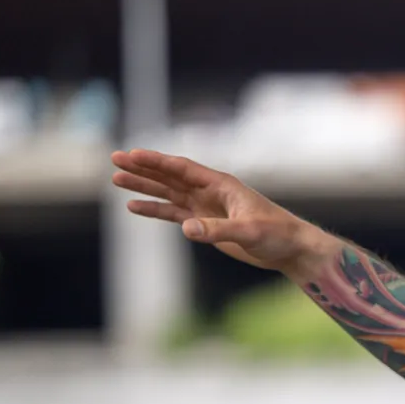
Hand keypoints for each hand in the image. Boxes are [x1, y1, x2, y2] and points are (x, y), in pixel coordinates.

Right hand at [110, 148, 330, 275]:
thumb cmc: (277, 234)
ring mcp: (206, 207)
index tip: (132, 154)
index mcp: (221, 184)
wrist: (290, 249)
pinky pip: (174, 214)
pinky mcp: (206, 224)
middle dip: (142, 168)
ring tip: (115, 180)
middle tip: (114, 159)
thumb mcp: (249, 231)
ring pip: (168, 193)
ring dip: (144, 187)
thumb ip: (218, 230)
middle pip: (170, 176)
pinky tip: (134, 206)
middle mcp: (210, 192)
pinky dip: (155, 210)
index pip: (182, 168)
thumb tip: (186, 228)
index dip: (157, 161)